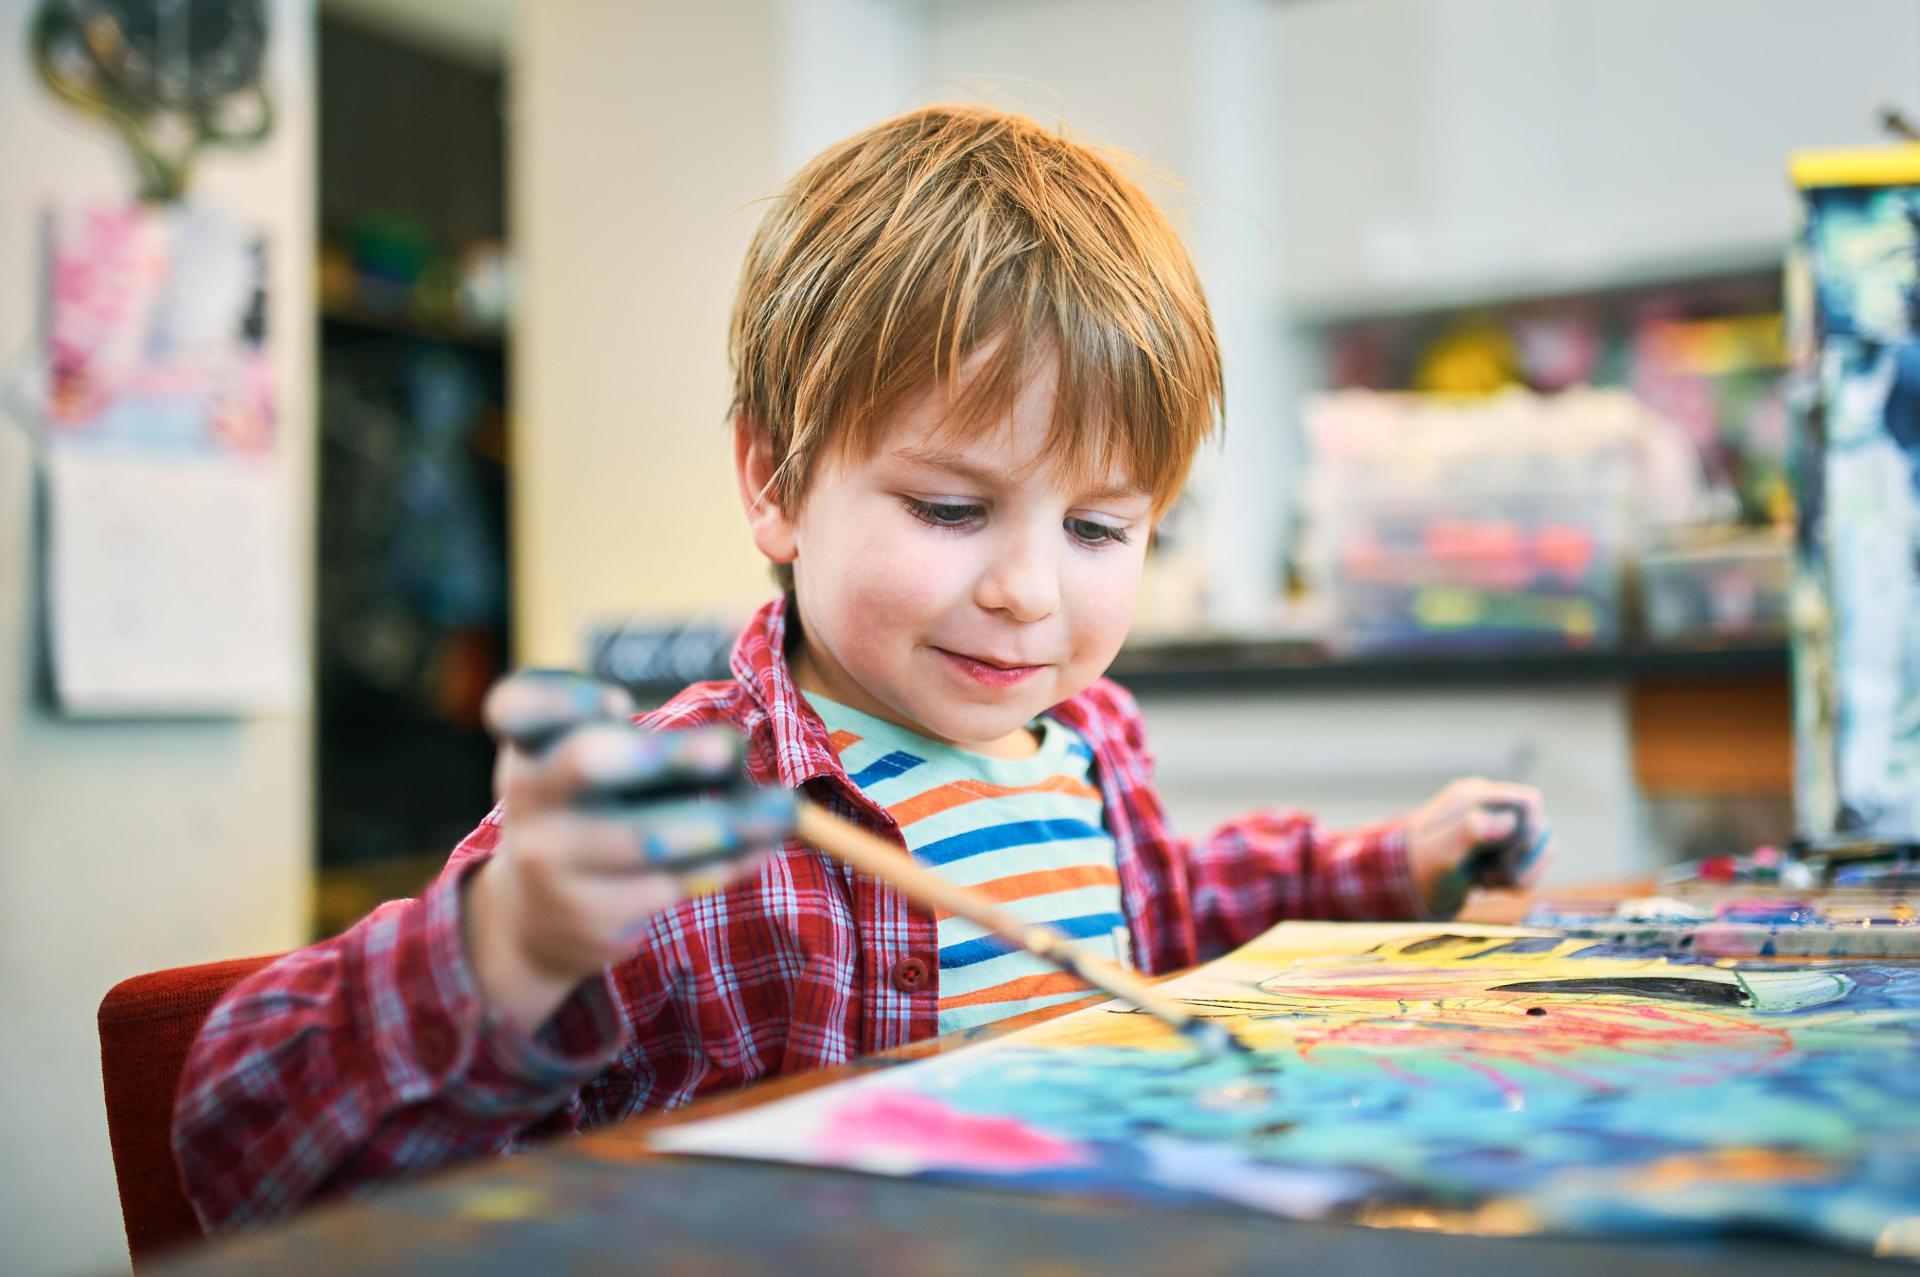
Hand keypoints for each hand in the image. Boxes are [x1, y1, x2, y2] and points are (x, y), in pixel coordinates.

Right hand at [462, 670, 793, 1031]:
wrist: (531, 918)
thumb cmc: (584, 812)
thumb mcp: (586, 766)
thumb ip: (639, 744)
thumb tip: (734, 753)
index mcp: (529, 746)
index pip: (516, 707)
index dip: (563, 696)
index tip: (622, 700)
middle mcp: (529, 799)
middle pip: (588, 761)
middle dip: (665, 754)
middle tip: (732, 745)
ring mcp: (554, 862)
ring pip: (648, 838)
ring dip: (728, 821)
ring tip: (784, 809)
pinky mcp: (591, 915)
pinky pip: (672, 883)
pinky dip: (727, 862)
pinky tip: (761, 846)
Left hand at [1404, 777, 1552, 917]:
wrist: (1404, 886)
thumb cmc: (1418, 866)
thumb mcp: (1440, 851)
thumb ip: (1470, 831)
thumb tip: (1508, 821)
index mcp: (1475, 795)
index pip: (1529, 802)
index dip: (1527, 832)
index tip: (1502, 855)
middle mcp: (1491, 807)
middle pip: (1539, 828)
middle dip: (1520, 859)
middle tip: (1486, 875)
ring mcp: (1499, 827)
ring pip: (1539, 849)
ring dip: (1520, 874)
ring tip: (1485, 881)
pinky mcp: (1502, 849)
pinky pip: (1530, 866)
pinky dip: (1516, 882)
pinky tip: (1488, 884)